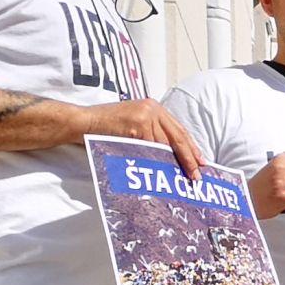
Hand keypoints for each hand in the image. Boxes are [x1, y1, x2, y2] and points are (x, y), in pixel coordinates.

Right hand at [80, 99, 202, 175]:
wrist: (83, 121)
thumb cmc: (107, 126)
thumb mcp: (135, 125)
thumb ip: (153, 133)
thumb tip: (174, 155)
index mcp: (154, 107)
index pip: (178, 130)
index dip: (191, 147)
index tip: (201, 162)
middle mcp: (152, 108)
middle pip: (177, 137)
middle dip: (188, 158)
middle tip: (196, 175)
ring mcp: (144, 115)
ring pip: (164, 145)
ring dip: (172, 163)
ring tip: (179, 177)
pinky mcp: (136, 124)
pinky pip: (150, 147)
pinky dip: (154, 160)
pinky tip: (159, 171)